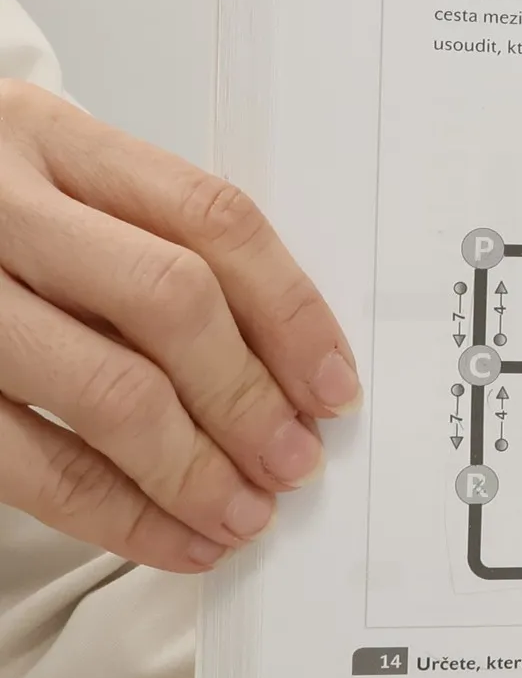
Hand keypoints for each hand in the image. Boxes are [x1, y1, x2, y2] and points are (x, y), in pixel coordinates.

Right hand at [0, 80, 357, 572]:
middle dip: (250, 398)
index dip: (291, 312)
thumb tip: (285, 365)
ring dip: (196, 469)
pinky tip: (172, 539)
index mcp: (49, 138)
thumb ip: (144, 240)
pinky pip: (32, 463)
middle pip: (171, 301)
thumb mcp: (46, 182)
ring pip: (108, 389)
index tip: (333, 385)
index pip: (210, 218)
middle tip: (294, 461)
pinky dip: (119, 515)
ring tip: (243, 513)